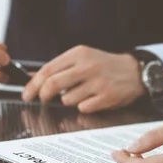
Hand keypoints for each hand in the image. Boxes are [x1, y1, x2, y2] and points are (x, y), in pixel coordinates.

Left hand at [22, 45, 144, 113]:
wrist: (135, 71)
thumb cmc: (105, 65)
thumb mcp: (82, 58)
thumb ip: (59, 67)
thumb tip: (32, 77)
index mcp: (79, 54)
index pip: (48, 70)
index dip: (33, 84)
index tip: (27, 94)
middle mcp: (88, 66)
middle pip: (53, 85)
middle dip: (42, 96)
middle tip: (41, 100)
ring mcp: (98, 83)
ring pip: (67, 99)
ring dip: (67, 101)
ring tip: (78, 94)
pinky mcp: (106, 97)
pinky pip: (83, 108)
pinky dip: (83, 107)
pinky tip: (91, 99)